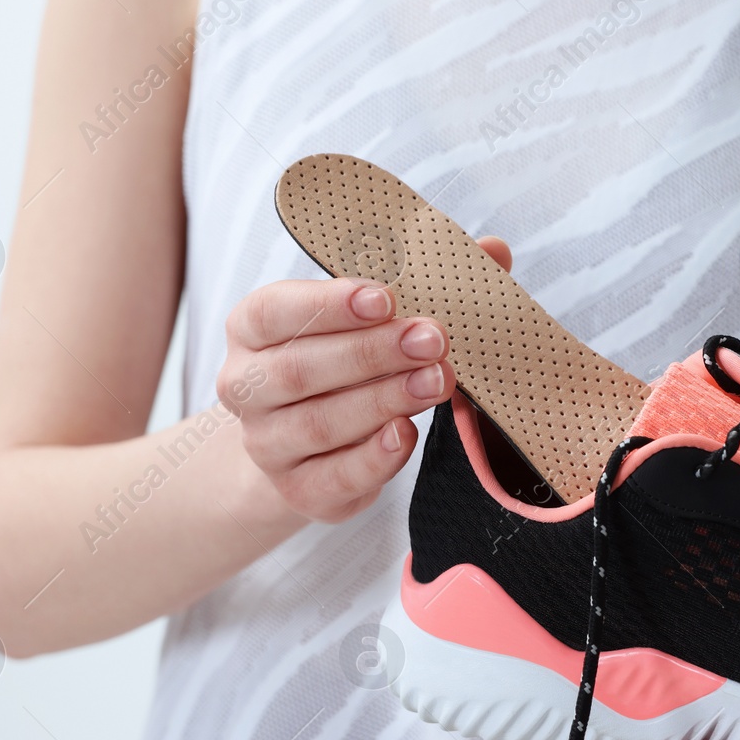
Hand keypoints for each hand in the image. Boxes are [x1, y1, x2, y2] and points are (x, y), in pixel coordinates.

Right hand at [216, 239, 510, 522]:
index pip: (272, 312)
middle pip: (299, 370)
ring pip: (318, 424)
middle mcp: (246, 388)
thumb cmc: (345, 367)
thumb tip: (492, 250)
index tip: (384, 298)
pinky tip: (407, 434)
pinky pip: (335, 476)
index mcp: (252, 331)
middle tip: (431, 339)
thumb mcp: (374, 321)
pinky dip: (375, 457)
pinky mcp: (299, 490)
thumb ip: (427, 284)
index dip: (327, 305)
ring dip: (382, 400)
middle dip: (371, 353)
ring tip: (436, 381)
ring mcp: (267, 444)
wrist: (309, 452)